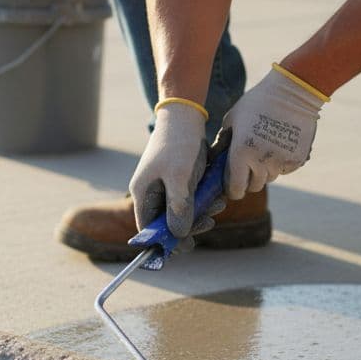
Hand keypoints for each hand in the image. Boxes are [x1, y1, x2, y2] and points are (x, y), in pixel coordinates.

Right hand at [129, 103, 223, 249]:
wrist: (185, 114)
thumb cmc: (178, 144)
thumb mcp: (179, 178)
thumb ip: (178, 208)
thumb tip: (179, 234)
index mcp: (143, 193)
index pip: (147, 230)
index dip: (165, 242)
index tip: (187, 245)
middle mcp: (150, 192)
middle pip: (166, 224)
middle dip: (189, 226)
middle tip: (209, 222)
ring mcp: (164, 186)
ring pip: (181, 212)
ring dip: (200, 213)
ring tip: (218, 205)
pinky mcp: (177, 179)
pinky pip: (189, 199)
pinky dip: (203, 201)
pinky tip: (217, 196)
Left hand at [220, 65, 327, 198]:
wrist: (293, 92)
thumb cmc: (257, 102)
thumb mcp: (232, 119)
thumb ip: (222, 143)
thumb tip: (214, 161)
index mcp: (241, 153)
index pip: (235, 188)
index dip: (233, 190)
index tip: (233, 185)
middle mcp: (261, 162)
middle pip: (254, 186)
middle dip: (249, 179)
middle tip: (248, 166)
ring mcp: (281, 162)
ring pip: (269, 178)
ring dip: (264, 171)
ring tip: (264, 150)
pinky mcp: (296, 160)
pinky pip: (284, 170)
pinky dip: (280, 163)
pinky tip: (278, 145)